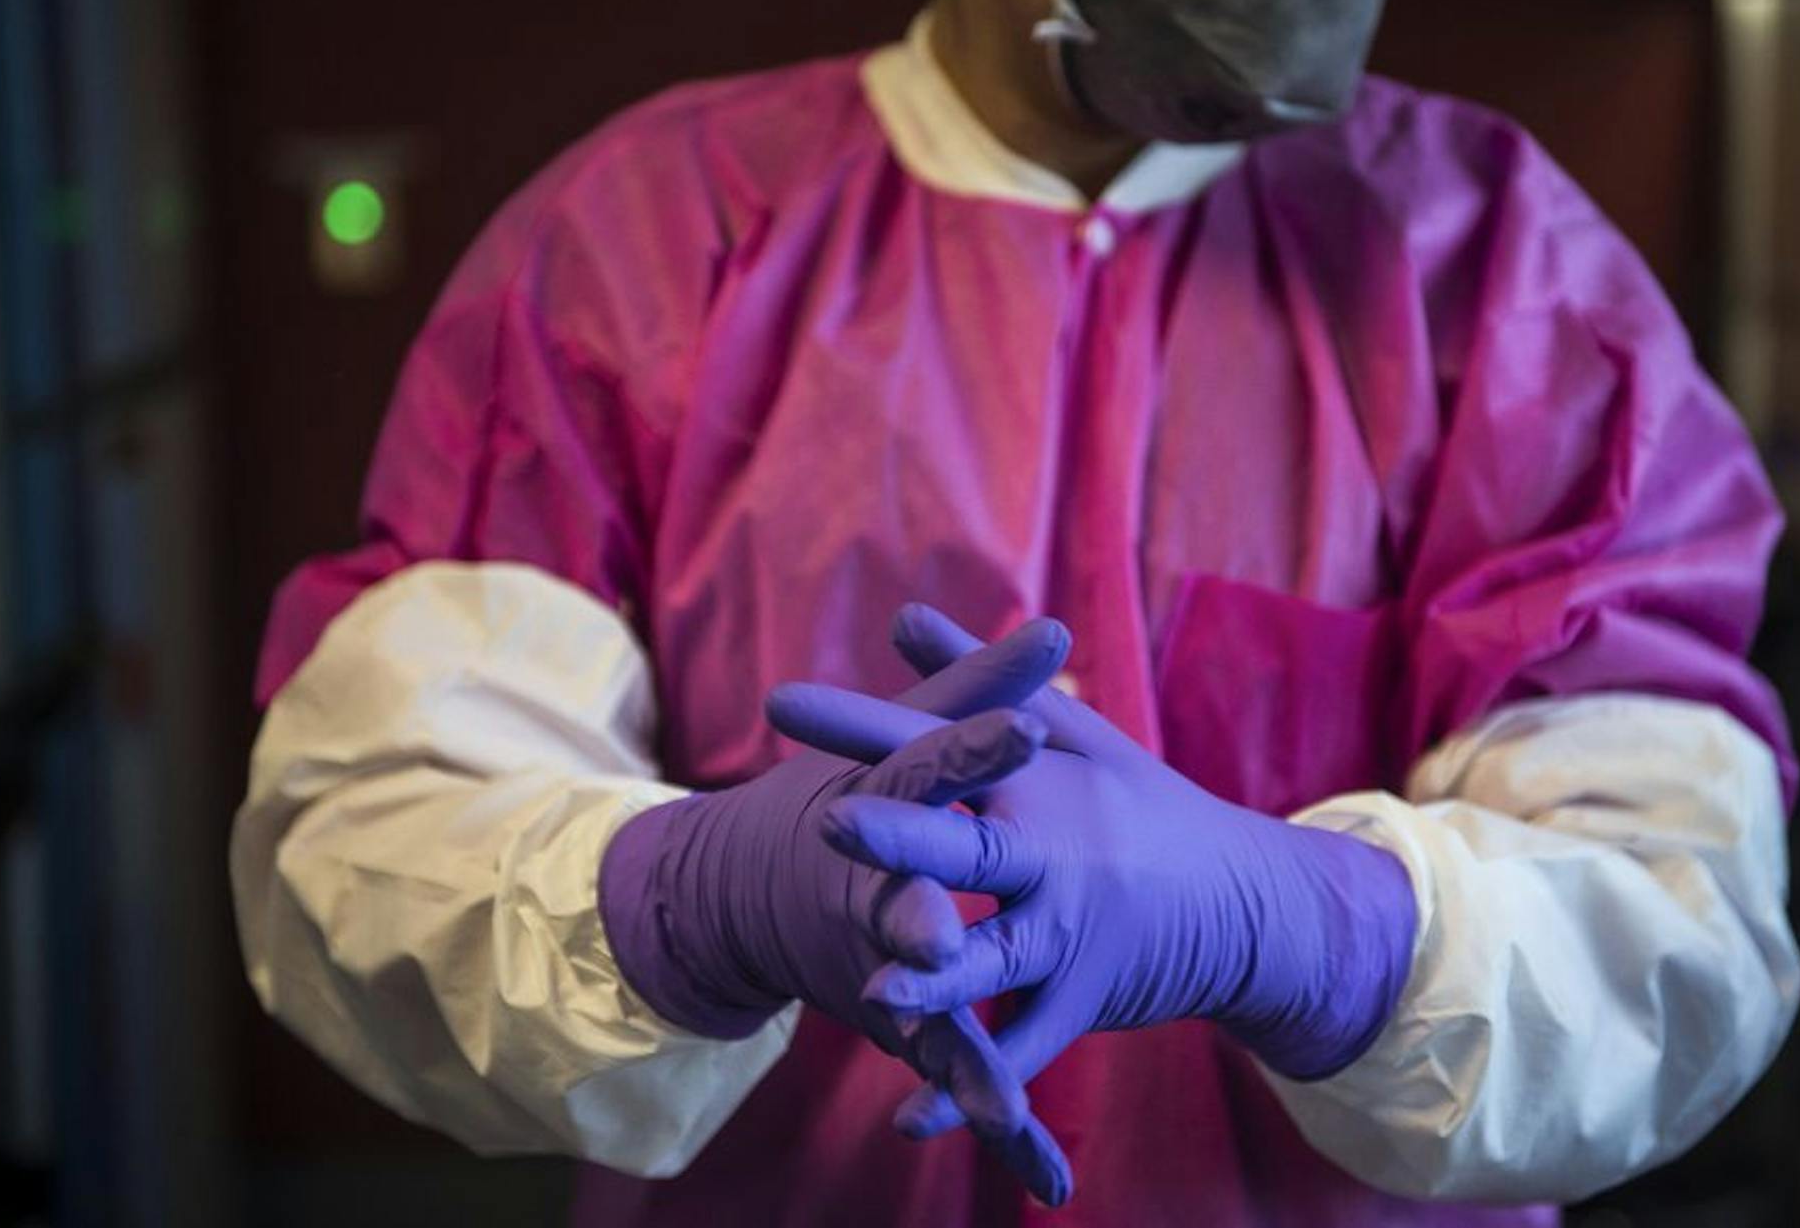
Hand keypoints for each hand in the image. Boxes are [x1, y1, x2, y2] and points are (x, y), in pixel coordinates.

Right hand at [600, 621, 1078, 1203]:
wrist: (743, 890)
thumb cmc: (846, 797)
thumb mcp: (905, 738)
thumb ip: (980, 686)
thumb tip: (1056, 626)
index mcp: (883, 801)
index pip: (933, 767)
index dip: (978, 747)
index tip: (1028, 725)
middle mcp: (872, 887)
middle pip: (907, 901)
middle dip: (925, 918)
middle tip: (944, 932)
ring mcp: (880, 965)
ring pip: (927, 1012)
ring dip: (956, 1053)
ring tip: (999, 1102)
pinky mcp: (900, 1022)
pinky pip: (956, 1076)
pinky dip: (994, 1123)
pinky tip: (1047, 1177)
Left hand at [765, 604, 1418, 1142]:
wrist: (1244, 902)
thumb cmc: (1142, 808)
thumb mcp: (1070, 735)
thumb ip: (978, 681)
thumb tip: (903, 615)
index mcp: (1036, 781)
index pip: (936, 742)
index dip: (858, 725)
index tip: (779, 702)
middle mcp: (1052, 853)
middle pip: (967, 844)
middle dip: (901, 838)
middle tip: (829, 819)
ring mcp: (1068, 933)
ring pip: (995, 959)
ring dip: (938, 975)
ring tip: (878, 989)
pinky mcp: (1080, 1001)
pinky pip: (1018, 1050)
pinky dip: (966, 1090)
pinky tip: (908, 1118)